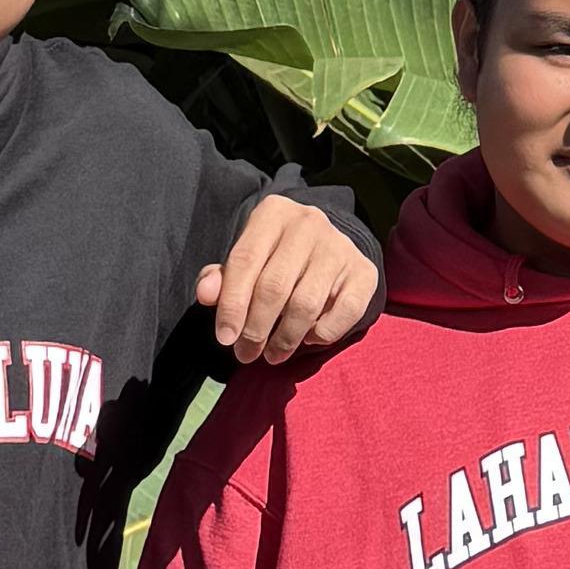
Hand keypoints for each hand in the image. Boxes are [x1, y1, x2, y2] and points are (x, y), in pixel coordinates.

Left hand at [200, 193, 381, 365]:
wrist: (326, 247)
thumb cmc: (274, 258)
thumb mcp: (246, 260)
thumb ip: (221, 279)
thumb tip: (205, 295)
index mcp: (273, 213)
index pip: (245, 261)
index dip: (231, 304)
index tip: (225, 338)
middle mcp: (309, 223)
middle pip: (274, 286)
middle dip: (256, 329)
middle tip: (246, 354)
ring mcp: (339, 246)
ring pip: (306, 304)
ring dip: (285, 338)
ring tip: (273, 355)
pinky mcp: (364, 271)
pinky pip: (344, 312)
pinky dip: (323, 334)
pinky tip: (307, 340)